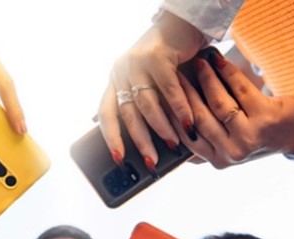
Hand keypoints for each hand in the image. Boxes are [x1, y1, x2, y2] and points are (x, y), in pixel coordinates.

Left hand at [98, 10, 204, 172]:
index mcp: (115, 79)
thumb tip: (137, 135)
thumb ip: (141, 103)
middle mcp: (121, 71)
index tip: (118, 158)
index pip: (106, 113)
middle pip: (128, 114)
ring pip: (147, 104)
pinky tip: (187, 123)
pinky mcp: (156, 56)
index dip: (111, 138)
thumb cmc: (168, 56)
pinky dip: (179, 109)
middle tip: (151, 160)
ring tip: (173, 143)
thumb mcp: (149, 80)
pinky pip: (168, 90)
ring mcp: (136, 63)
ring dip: (162, 127)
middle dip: (141, 141)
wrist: (183, 23)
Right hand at [174, 50, 293, 167]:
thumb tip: (169, 131)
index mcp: (218, 161)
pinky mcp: (266, 117)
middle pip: (199, 119)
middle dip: (185, 93)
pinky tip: (218, 60)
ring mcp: (250, 136)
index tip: (164, 92)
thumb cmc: (256, 135)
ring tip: (198, 63)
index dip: (174, 113)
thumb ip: (202, 145)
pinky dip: (227, 72)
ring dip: (206, 79)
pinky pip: (240, 89)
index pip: (188, 135)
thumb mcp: (227, 147)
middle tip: (175, 74)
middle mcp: (232, 152)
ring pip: (218, 103)